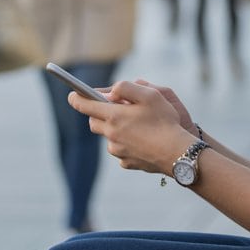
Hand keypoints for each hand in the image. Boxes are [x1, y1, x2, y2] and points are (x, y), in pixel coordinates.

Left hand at [69, 80, 196, 174]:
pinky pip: (120, 150)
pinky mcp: (126, 162)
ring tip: (135, 125)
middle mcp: (111, 134)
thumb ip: (126, 87)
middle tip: (112, 108)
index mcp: (114, 116)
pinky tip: (142, 140)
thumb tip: (109, 92)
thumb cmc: (165, 120)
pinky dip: (126, 143)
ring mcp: (118, 151)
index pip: (84, 105)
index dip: (76, 98)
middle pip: (93, 122)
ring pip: (107, 136)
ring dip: (114, 129)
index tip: (72, 94)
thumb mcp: (150, 94)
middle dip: (98, 113)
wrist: (177, 153)